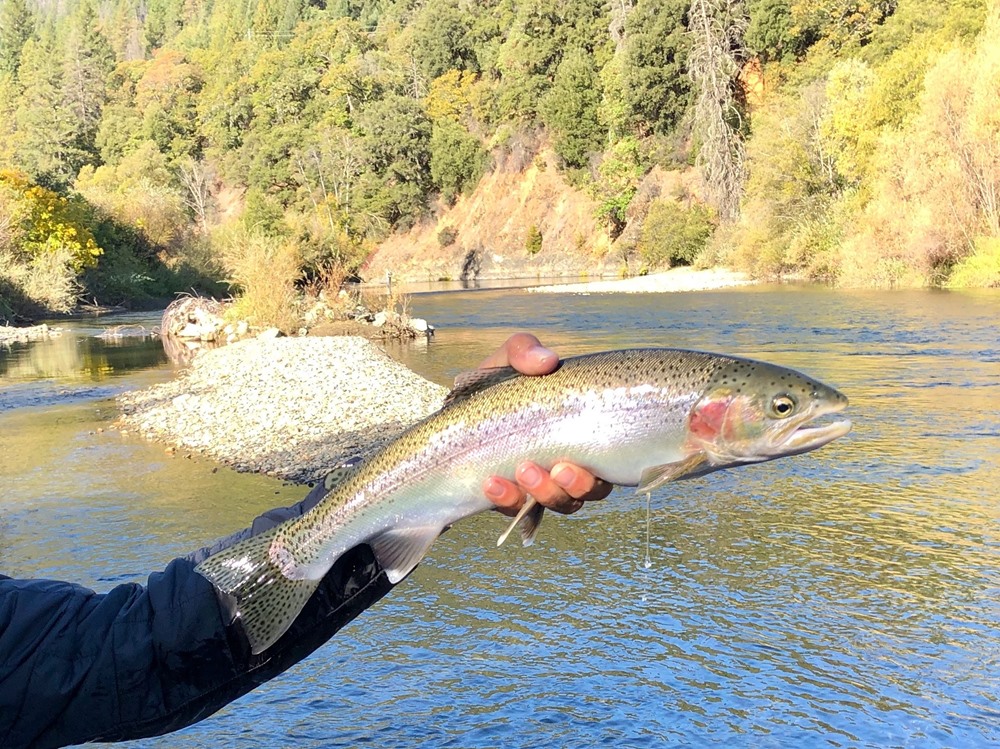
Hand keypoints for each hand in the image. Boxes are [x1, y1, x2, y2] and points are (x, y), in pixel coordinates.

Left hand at [479, 333, 612, 516]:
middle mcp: (568, 462)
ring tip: (524, 471)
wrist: (448, 419)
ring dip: (547, 492)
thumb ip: (523, 350)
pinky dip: (508, 499)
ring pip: (562, 503)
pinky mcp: (512, 500)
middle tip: (561, 468)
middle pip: (593, 488)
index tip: (590, 450)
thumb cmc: (488, 390)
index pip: (609, 453)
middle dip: (579, 484)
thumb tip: (547, 360)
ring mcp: (541, 485)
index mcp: (578, 430)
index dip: (609, 462)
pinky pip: (519, 510)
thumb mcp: (505, 361)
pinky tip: (492, 484)